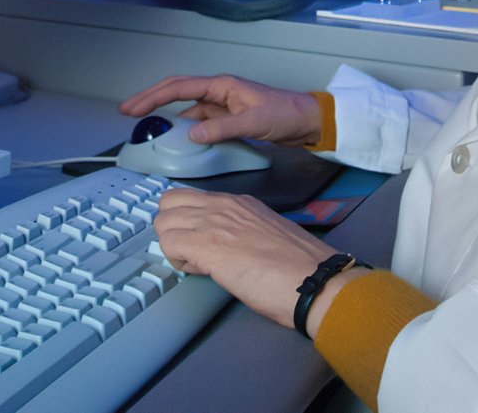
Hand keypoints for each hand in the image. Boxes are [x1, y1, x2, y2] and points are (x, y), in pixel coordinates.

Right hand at [119, 74, 323, 147]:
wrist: (308, 121)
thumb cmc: (287, 114)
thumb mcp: (254, 122)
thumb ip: (222, 129)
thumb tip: (192, 135)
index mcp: (222, 85)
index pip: (179, 87)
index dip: (153, 96)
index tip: (134, 107)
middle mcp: (219, 92)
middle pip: (176, 92)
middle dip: (151, 100)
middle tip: (127, 112)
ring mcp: (223, 106)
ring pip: (187, 109)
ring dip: (167, 118)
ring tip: (148, 130)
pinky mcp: (228, 120)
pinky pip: (200, 123)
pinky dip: (186, 131)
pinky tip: (179, 142)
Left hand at [153, 187, 363, 333]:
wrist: (314, 280)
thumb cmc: (298, 266)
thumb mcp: (264, 233)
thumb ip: (239, 231)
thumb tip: (220, 246)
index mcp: (238, 202)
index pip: (190, 197)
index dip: (188, 222)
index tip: (198, 242)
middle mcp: (223, 205)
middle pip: (169, 203)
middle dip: (172, 229)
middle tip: (189, 252)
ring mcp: (214, 222)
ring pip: (163, 222)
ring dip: (172, 245)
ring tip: (196, 264)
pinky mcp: (207, 245)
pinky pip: (168, 244)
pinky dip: (176, 260)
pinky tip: (199, 271)